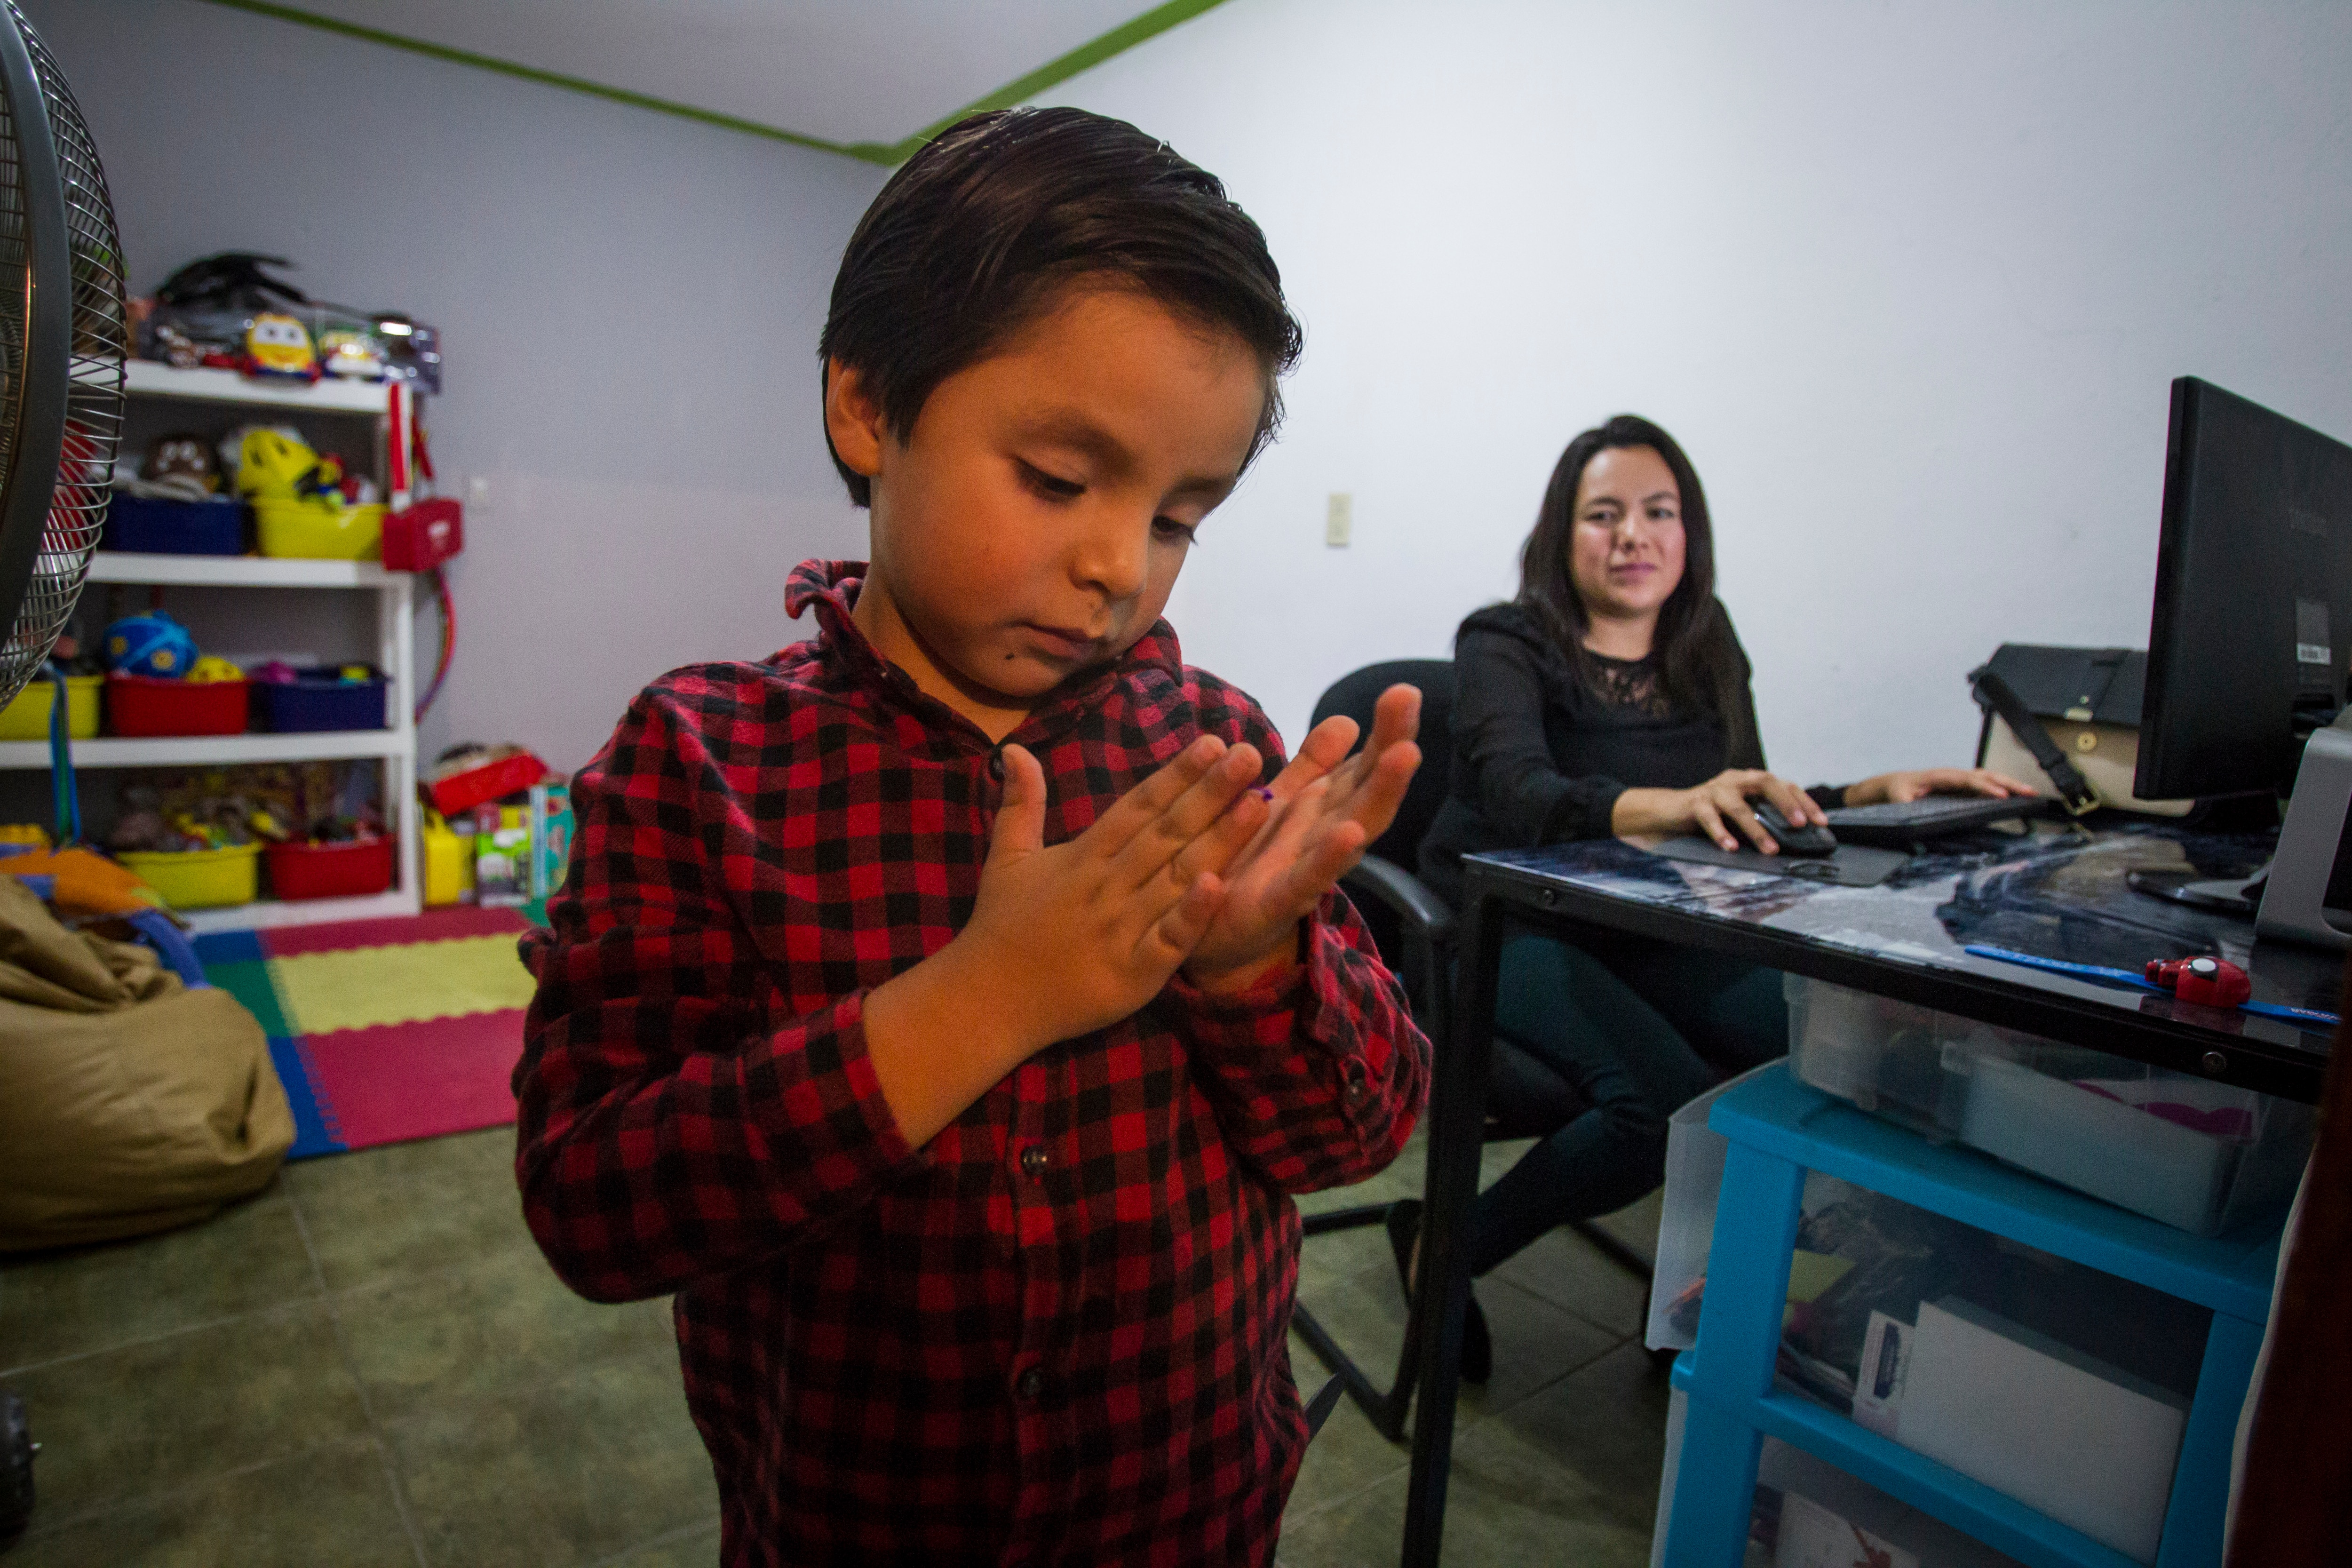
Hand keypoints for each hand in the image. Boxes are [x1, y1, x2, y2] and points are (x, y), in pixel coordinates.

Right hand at [960, 734, 1271, 1045]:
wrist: (988, 1001)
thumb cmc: (1002, 926)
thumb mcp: (1006, 857)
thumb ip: (1021, 803)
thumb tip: (1012, 749)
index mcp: (1083, 857)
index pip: (1138, 807)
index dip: (1177, 774)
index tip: (1213, 742)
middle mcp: (1106, 887)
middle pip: (1167, 833)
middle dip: (1211, 793)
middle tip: (1251, 754)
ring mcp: (1121, 930)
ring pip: (1178, 878)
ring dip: (1220, 841)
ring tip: (1259, 803)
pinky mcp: (1133, 974)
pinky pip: (1168, 941)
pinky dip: (1192, 915)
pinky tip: (1220, 886)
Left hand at [1182, 684, 1423, 993]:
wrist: (1213, 928)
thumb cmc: (1252, 859)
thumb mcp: (1281, 802)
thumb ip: (1312, 765)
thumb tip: (1348, 721)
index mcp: (1323, 807)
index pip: (1363, 765)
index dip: (1386, 732)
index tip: (1405, 692)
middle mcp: (1324, 836)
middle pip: (1368, 792)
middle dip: (1393, 754)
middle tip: (1414, 713)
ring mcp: (1307, 870)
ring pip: (1352, 830)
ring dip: (1379, 794)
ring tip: (1404, 758)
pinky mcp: (1278, 902)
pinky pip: (1306, 878)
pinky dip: (1329, 858)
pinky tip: (1349, 833)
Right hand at [1616, 768, 1823, 853]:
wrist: (1669, 812)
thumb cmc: (1712, 816)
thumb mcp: (1740, 815)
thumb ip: (1762, 820)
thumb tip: (1794, 842)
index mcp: (1749, 780)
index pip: (1783, 784)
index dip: (1804, 801)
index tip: (1821, 822)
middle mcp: (1734, 780)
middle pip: (1765, 782)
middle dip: (1785, 803)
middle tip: (1799, 824)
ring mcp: (1714, 790)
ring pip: (1738, 806)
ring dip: (1756, 829)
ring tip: (1770, 849)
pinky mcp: (1694, 804)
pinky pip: (1709, 818)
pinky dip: (1721, 833)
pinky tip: (1731, 848)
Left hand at [1844, 767, 2038, 806]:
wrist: (1893, 785)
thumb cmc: (1897, 792)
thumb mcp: (1897, 801)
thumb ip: (1905, 809)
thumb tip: (1916, 820)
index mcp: (1939, 777)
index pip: (1967, 781)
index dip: (1985, 787)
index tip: (2001, 795)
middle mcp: (1953, 775)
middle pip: (1984, 775)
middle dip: (2007, 783)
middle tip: (2027, 792)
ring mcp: (1959, 779)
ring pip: (1989, 777)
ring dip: (2010, 784)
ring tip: (2030, 793)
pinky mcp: (1963, 787)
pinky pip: (1986, 784)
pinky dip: (2003, 787)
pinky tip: (2017, 796)